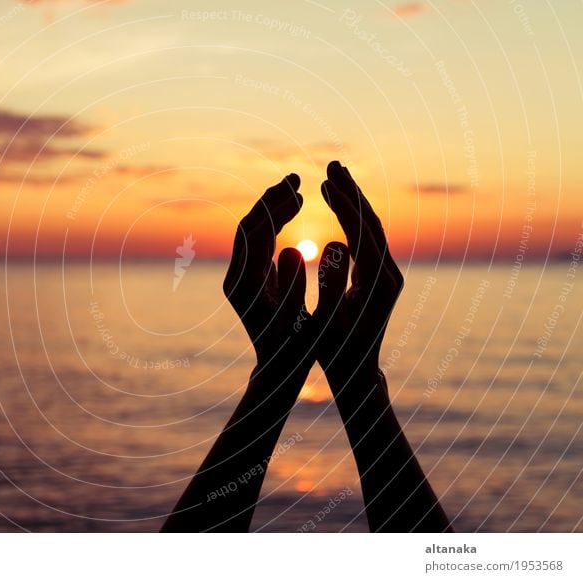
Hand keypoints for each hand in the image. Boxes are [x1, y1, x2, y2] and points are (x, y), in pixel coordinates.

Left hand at [222, 172, 349, 394]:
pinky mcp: (251, 280)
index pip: (253, 233)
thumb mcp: (299, 321)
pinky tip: (295, 211)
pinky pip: (260, 242)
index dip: (273, 207)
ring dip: (273, 210)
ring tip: (298, 191)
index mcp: (244, 285)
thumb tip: (294, 249)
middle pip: (248, 227)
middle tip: (296, 179)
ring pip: (253, 233)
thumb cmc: (294, 351)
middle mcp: (236, 278)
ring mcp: (242, 278)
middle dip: (271, 201)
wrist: (278, 373)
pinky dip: (275, 224)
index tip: (298, 187)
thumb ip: (294, 286)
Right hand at [314, 161, 403, 402]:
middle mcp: (390, 274)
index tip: (325, 180)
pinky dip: (354, 219)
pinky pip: (369, 240)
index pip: (363, 232)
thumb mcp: (328, 322)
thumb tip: (330, 242)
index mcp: (378, 283)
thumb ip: (329, 282)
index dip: (344, 205)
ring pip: (374, 229)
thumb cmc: (336, 353)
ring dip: (354, 201)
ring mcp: (389, 275)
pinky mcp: (383, 278)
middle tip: (334, 164)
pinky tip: (340, 208)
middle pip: (373, 223)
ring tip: (335, 179)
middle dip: (353, 192)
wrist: (358, 374)